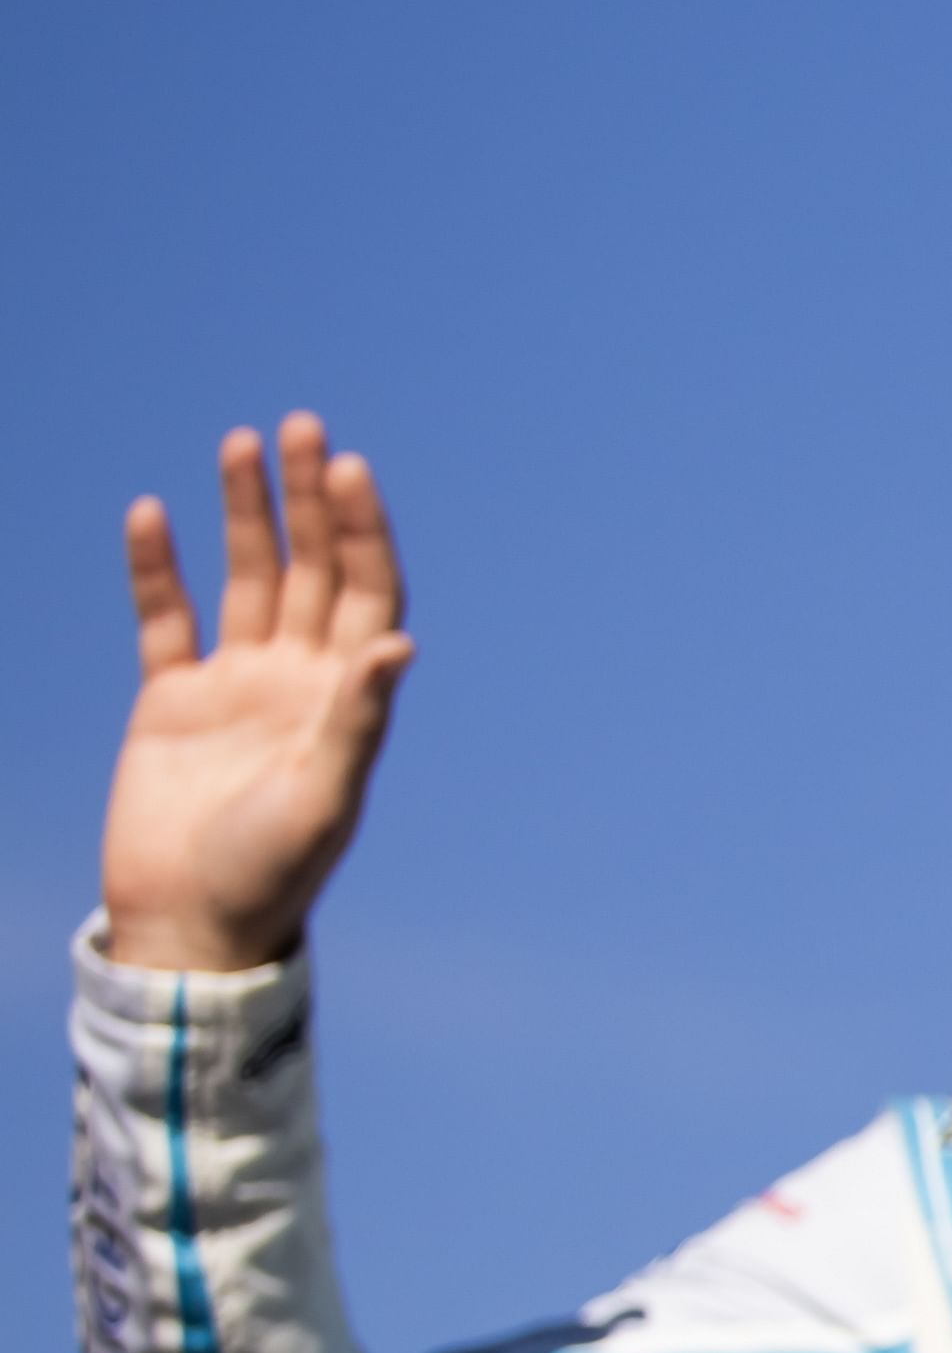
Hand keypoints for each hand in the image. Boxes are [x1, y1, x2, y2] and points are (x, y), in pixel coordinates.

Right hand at [104, 417, 414, 974]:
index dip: (360, 531)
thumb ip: (358, 720)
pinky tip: (152, 514)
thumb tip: (398, 645)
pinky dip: (158, 568)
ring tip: (241, 443)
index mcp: (346, 700)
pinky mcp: (171, 701)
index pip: (365, 594)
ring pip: (247, 580)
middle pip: (311, 571)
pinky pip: (165, 619)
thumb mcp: (324, 797)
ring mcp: (236, 687)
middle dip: (309, 501)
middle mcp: (299, 682)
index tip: (348, 467)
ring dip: (246, 514)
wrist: (194, 925)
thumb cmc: (272, 874)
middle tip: (302, 427)